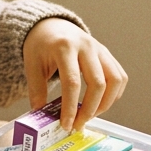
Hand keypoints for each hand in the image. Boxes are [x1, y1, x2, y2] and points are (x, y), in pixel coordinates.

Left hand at [23, 18, 127, 132]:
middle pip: (98, 83)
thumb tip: (41, 116)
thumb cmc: (40, 46)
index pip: (72, 82)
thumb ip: (36, 90)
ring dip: (105, 103)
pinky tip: (100, 103)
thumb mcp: (31, 65)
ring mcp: (100, 49)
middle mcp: (86, 46)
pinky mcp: (107, 54)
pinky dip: (114, 94)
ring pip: (115, 80)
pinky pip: (119, 76)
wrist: (51, 26)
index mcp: (64, 47)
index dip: (71, 107)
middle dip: (90, 110)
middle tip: (78, 124)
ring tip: (90, 115)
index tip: (66, 124)